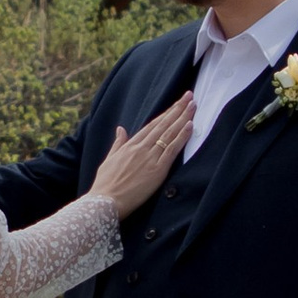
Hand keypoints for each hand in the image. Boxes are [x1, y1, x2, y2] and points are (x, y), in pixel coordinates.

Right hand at [90, 93, 193, 217]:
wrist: (105, 201)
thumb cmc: (105, 184)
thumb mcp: (109, 160)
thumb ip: (117, 144)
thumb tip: (120, 129)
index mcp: (130, 145)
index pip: (152, 125)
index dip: (166, 113)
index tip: (176, 103)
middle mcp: (141, 148)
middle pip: (163, 124)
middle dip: (177, 109)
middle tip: (189, 96)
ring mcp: (150, 157)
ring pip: (169, 133)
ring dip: (183, 118)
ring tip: (193, 105)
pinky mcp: (157, 170)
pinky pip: (172, 149)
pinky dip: (182, 136)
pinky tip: (190, 125)